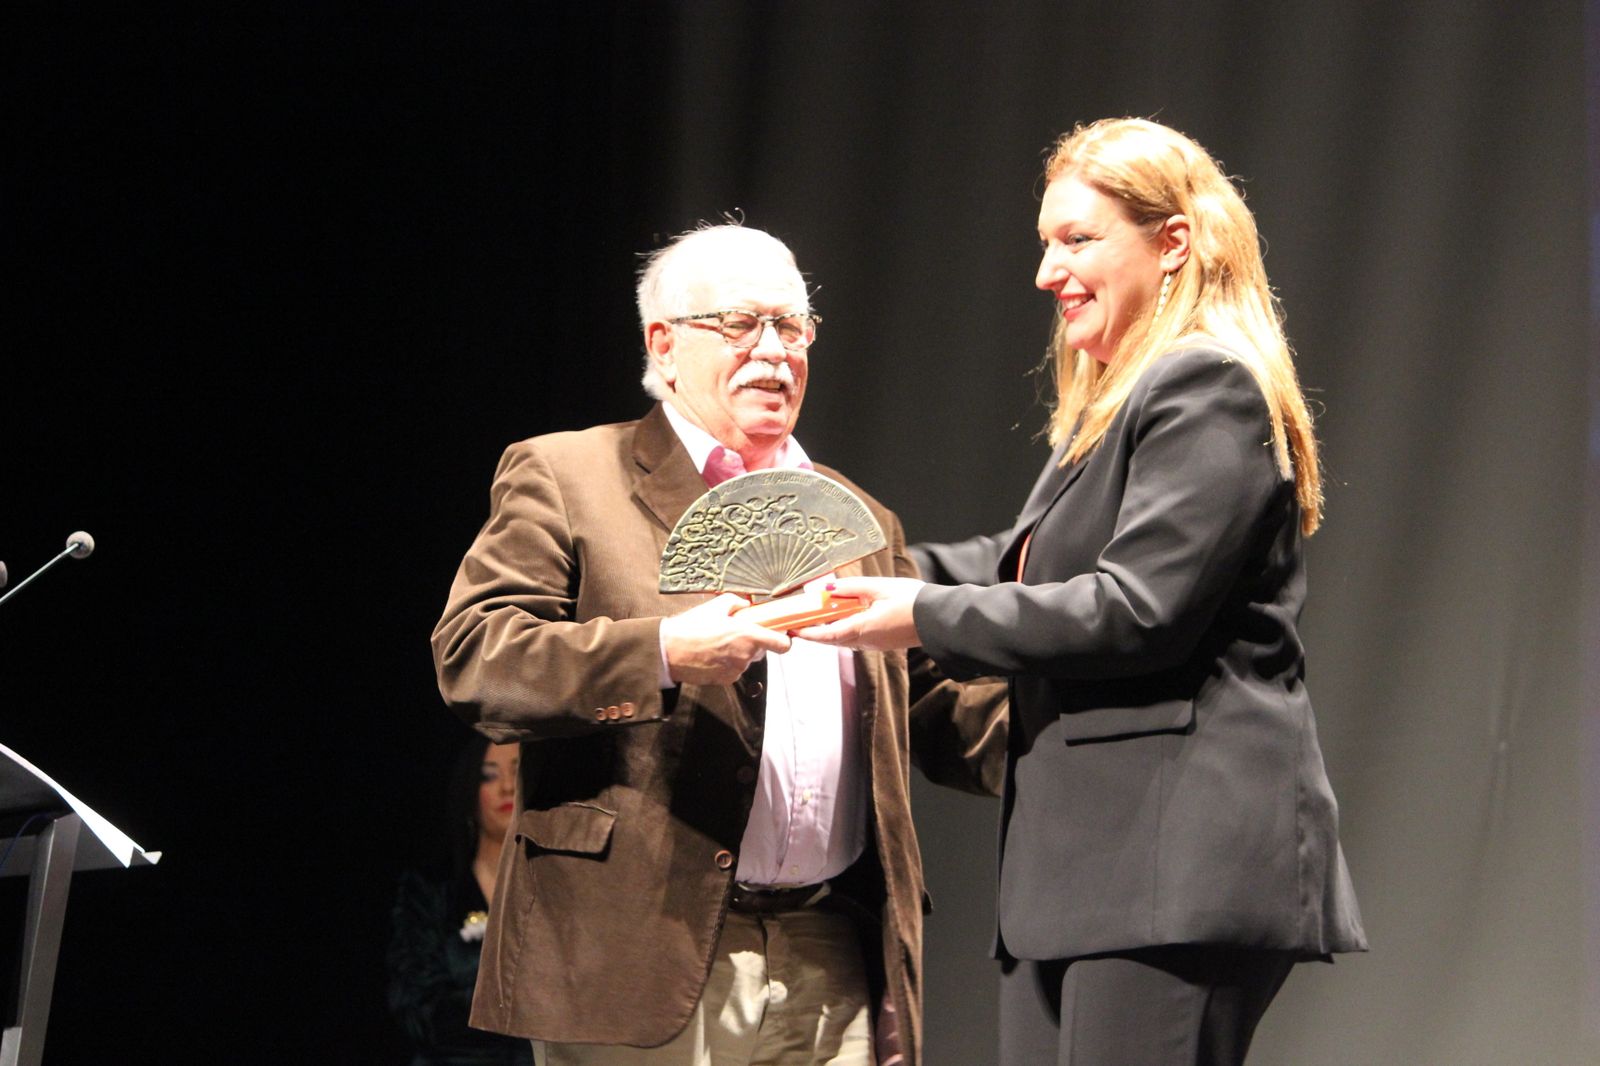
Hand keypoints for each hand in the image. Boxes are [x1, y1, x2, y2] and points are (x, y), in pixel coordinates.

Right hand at [661, 593, 791, 684]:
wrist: (668, 651)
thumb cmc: (691, 627)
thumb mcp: (715, 605)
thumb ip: (737, 602)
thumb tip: (747, 605)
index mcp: (748, 636)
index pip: (782, 645)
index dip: (782, 640)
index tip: (777, 635)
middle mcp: (746, 656)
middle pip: (762, 651)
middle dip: (753, 643)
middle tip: (734, 633)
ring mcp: (736, 670)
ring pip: (746, 661)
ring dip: (738, 653)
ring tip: (717, 643)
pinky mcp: (726, 680)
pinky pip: (734, 670)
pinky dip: (727, 664)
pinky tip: (711, 655)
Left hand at [793, 577, 923, 650]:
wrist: (938, 618)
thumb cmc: (912, 601)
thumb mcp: (879, 587)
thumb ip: (851, 587)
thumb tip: (826, 589)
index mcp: (863, 629)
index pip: (827, 635)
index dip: (808, 632)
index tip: (793, 629)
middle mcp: (866, 641)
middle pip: (833, 639)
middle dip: (815, 632)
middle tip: (800, 621)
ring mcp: (875, 644)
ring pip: (844, 640)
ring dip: (829, 630)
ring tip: (817, 617)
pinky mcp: (882, 642)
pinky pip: (856, 638)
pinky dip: (844, 630)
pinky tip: (843, 617)